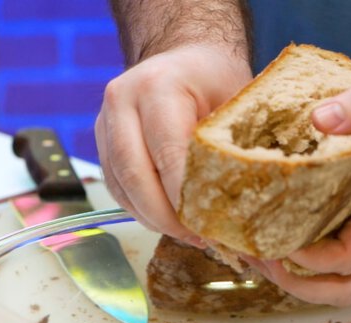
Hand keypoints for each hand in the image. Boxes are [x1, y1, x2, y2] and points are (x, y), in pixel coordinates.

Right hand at [95, 45, 251, 243]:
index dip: (185, 198)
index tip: (210, 226)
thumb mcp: (236, 103)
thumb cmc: (216, 80)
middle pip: (135, 174)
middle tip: (197, 238)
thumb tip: (248, 211)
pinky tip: (169, 220)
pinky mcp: (102, 140)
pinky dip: (141, 209)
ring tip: (188, 234)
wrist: (185, 57)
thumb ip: (234, 149)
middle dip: (166, 216)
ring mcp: (105, 120)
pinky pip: (117, 186)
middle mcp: (122, 100)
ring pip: (121, 185)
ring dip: (152, 217)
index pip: (167, 154)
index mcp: (158, 86)